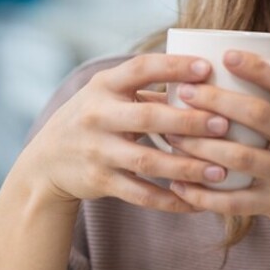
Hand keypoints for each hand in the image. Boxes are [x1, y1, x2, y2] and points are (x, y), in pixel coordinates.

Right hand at [20, 54, 235, 213]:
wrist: (45, 163)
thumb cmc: (93, 120)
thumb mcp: (109, 96)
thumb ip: (149, 91)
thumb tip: (206, 83)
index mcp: (104, 86)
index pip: (140, 68)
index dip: (173, 67)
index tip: (207, 67)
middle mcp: (97, 116)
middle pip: (148, 117)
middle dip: (188, 122)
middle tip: (224, 124)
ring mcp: (97, 151)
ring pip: (148, 161)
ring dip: (186, 167)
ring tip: (220, 171)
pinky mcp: (100, 181)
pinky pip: (140, 194)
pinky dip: (170, 200)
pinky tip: (197, 203)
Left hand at [161, 50, 269, 260]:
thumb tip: (238, 81)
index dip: (257, 67)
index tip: (226, 55)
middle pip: (259, 114)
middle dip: (217, 101)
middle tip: (186, 93)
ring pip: (240, 156)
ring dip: (201, 146)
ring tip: (171, 137)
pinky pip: (235, 201)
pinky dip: (204, 194)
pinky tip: (180, 187)